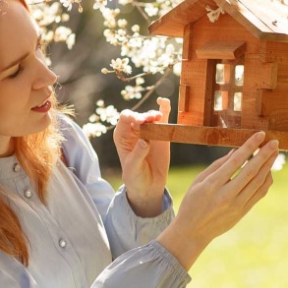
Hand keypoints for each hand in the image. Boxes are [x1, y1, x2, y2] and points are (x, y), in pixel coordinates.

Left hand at [113, 98, 170, 216]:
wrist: (149, 186)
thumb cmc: (135, 177)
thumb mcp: (133, 168)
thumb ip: (138, 154)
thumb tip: (145, 141)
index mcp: (122, 135)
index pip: (125, 119)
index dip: (132, 117)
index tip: (140, 121)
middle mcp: (134, 130)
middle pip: (138, 115)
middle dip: (144, 116)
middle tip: (151, 120)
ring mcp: (148, 130)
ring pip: (151, 116)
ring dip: (154, 115)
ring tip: (158, 118)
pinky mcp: (161, 133)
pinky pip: (163, 118)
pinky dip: (164, 109)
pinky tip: (164, 101)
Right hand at [157, 131, 277, 269]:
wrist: (193, 231)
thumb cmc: (192, 202)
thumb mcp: (199, 181)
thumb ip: (217, 166)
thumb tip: (236, 151)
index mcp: (212, 185)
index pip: (236, 161)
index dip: (250, 147)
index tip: (260, 135)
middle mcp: (227, 195)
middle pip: (251, 171)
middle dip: (265, 155)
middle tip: (275, 142)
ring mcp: (237, 205)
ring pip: (258, 182)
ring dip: (268, 166)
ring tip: (274, 153)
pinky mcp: (243, 212)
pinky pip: (259, 193)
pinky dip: (266, 180)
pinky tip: (268, 170)